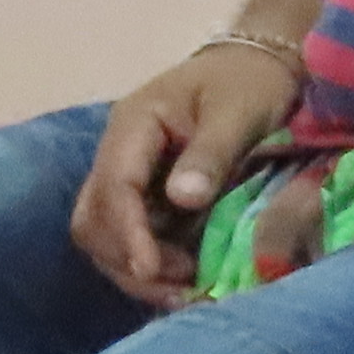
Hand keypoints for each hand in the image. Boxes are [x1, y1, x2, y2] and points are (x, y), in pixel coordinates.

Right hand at [69, 40, 305, 302]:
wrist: (259, 64)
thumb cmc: (250, 81)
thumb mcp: (239, 111)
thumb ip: (211, 153)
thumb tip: (183, 199)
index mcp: (134, 124)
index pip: (113, 186)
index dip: (128, 233)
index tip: (151, 270)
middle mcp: (120, 153)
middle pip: (94, 219)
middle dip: (127, 259)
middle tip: (180, 287)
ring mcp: (131, 176)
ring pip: (106, 236)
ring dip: (137, 270)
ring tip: (187, 289)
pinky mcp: (148, 197)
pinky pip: (133, 238)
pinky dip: (153, 264)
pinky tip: (187, 280)